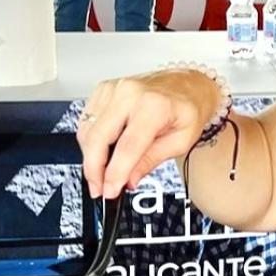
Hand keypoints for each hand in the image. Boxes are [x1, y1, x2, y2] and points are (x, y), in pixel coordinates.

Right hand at [77, 70, 225, 198]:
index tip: (109, 191)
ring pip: (87, 130)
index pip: (127, 146)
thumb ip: (151, 161)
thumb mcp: (181, 141)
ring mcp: (115, 88)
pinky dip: (89, 141)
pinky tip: (101, 152)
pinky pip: (86, 120)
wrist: (189, 85)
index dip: (115, 173)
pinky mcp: (104, 89)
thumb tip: (128, 180)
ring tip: (101, 175)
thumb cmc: (188, 109)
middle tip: (98, 189)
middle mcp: (131, 93)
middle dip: (94, 169)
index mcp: (155, 105)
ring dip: (90, 157)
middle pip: (99, 138)